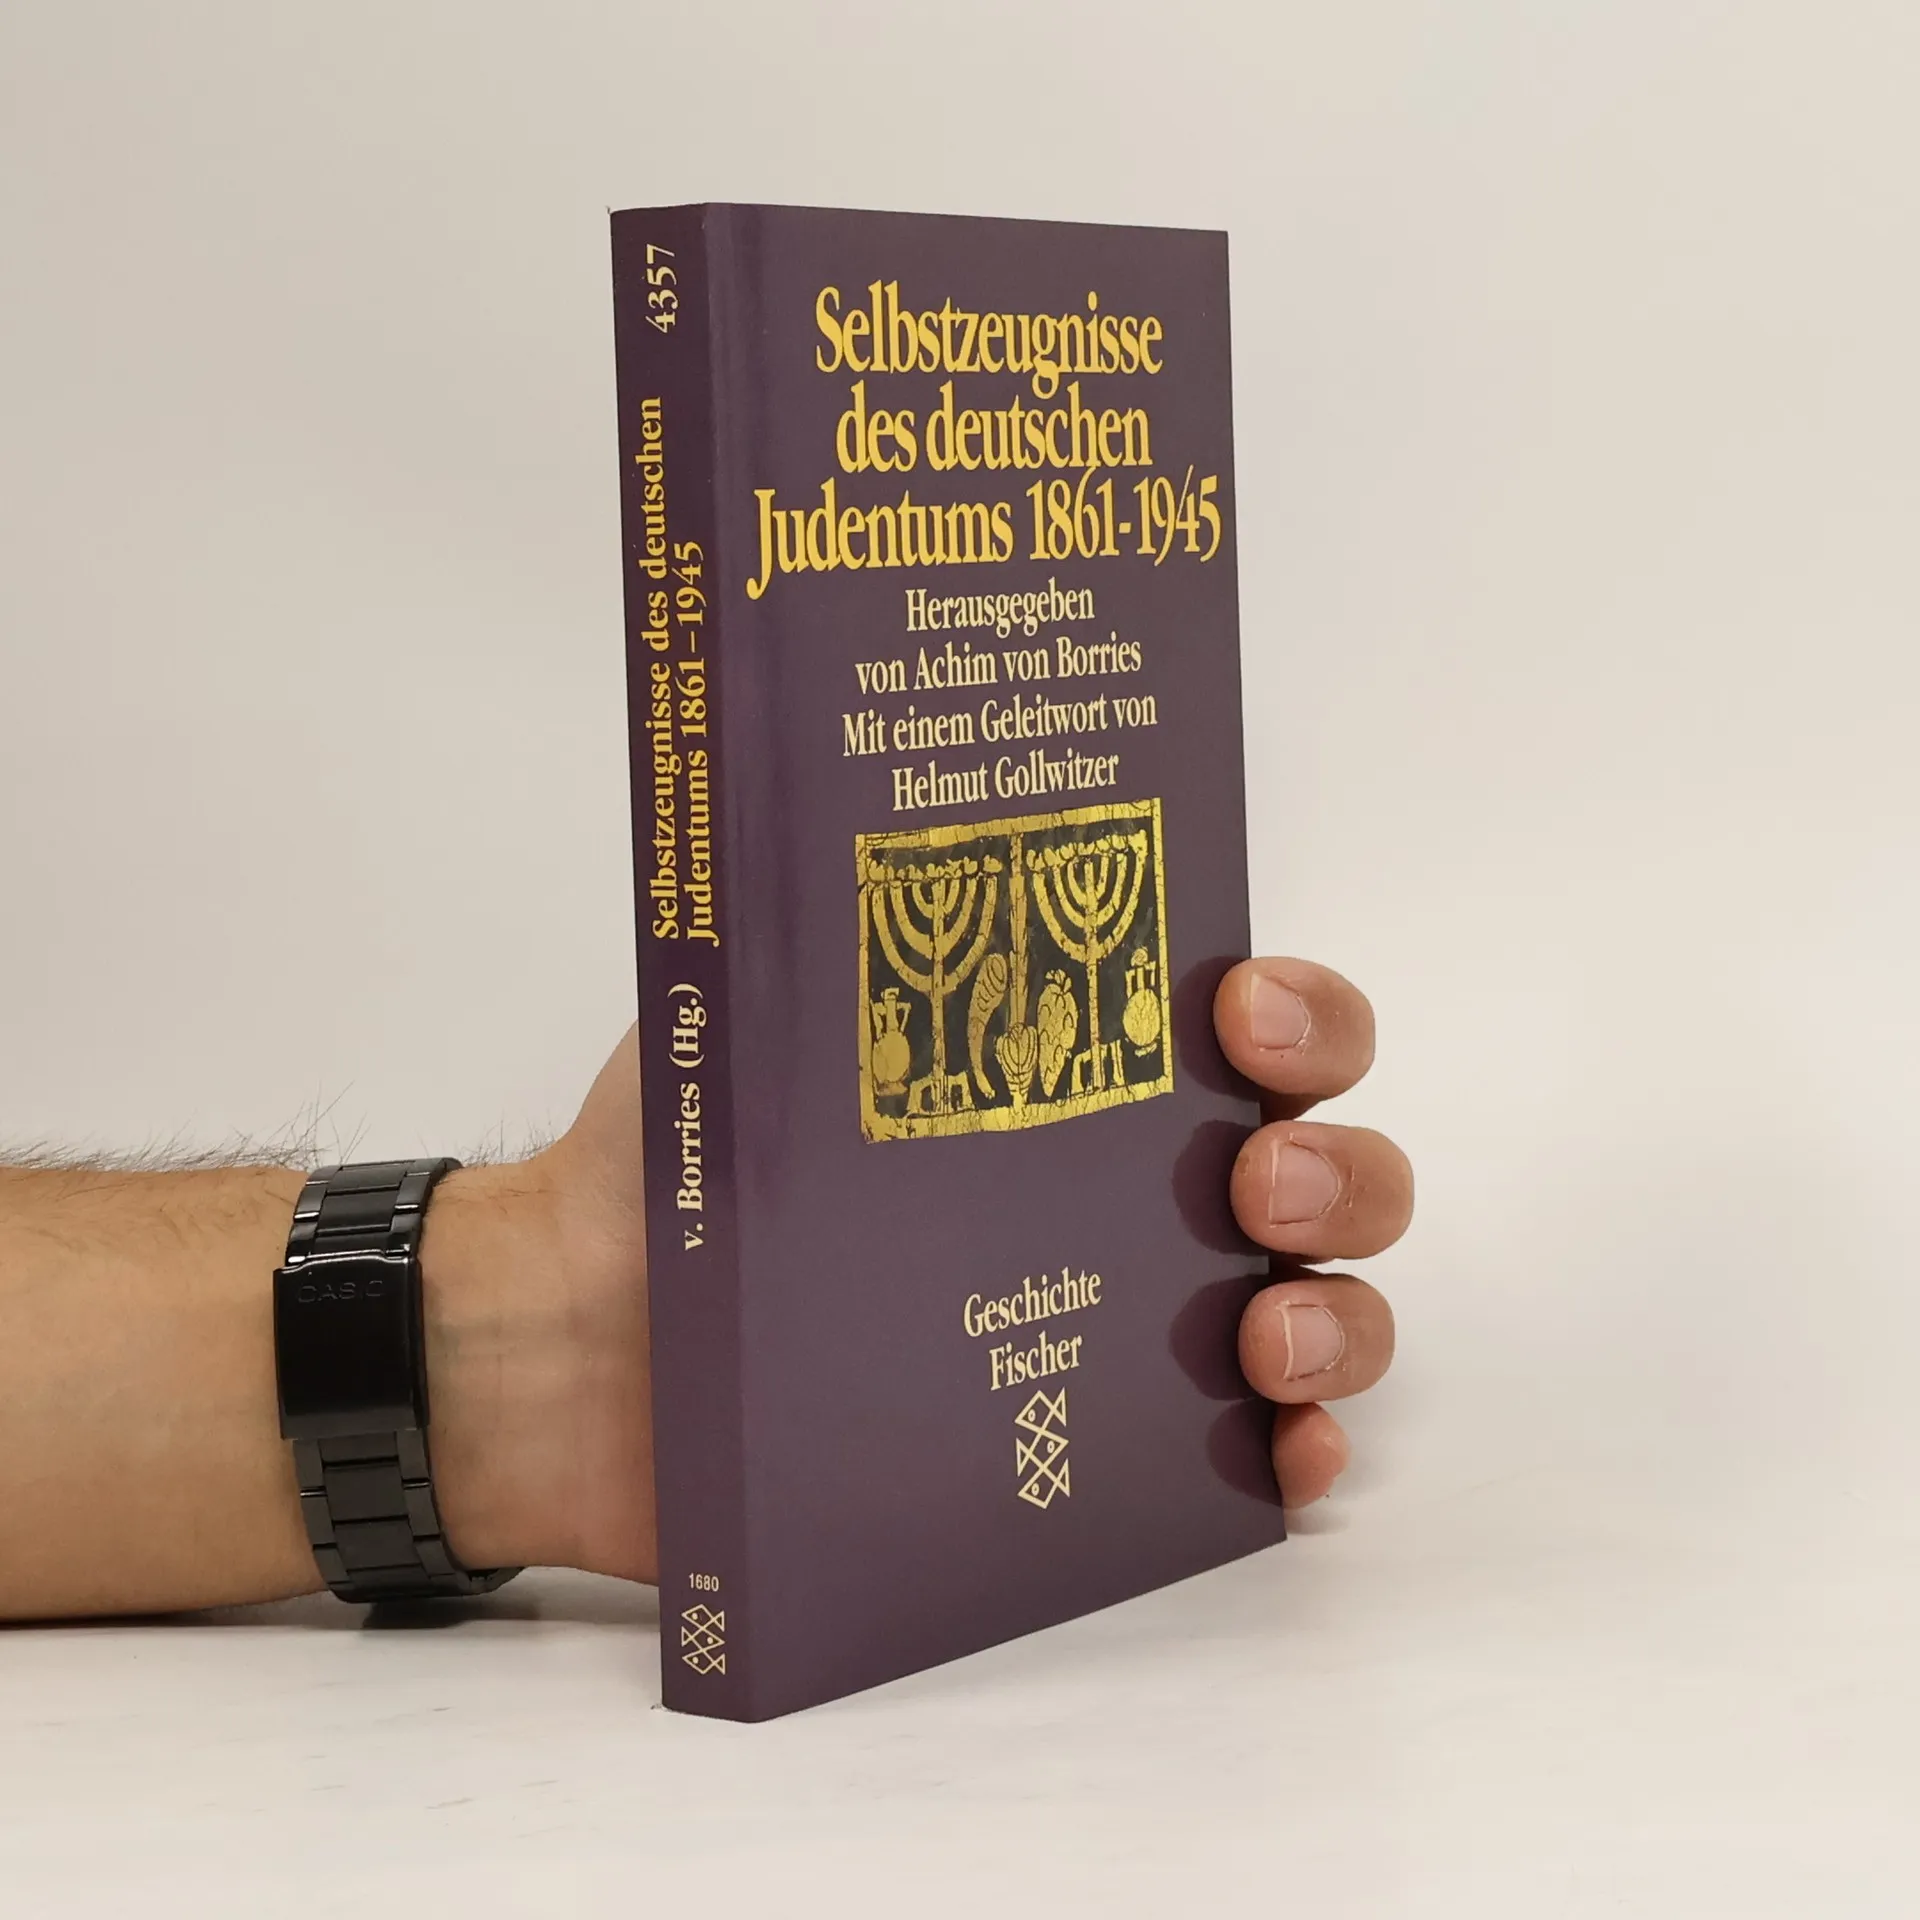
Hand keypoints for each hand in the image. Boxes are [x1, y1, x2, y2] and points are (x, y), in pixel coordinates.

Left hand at [434, 955, 1406, 1581]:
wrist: (572, 1338)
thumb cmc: (681, 1156)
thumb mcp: (766, 998)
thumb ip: (858, 914)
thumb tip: (909, 799)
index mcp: (1079, 1065)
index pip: (1259, 1022)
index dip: (1303, 1013)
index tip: (1243, 1015)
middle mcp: (1127, 1188)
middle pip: (1324, 1167)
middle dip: (1334, 1168)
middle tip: (1250, 1180)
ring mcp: (1120, 1325)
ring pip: (1317, 1308)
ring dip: (1338, 1313)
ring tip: (1261, 1329)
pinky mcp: (1086, 1449)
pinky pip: (1242, 1459)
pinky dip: (1295, 1455)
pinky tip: (1278, 1448)